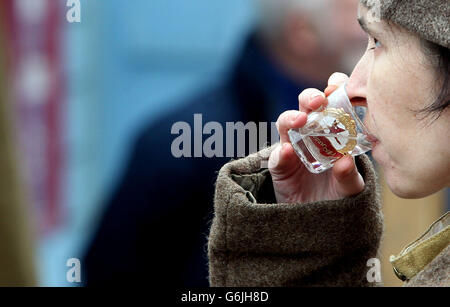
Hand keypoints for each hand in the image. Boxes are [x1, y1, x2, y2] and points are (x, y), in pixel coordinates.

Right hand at [268, 73, 364, 202]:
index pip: (332, 101)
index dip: (334, 88)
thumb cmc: (338, 194)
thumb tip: (345, 161)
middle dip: (310, 97)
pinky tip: (286, 153)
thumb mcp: (350, 187)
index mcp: (333, 129)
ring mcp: (292, 147)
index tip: (337, 85)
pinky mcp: (279, 165)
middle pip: (306, 105)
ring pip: (285, 122)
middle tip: (319, 100)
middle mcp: (311, 133)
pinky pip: (276, 156)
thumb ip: (349, 176)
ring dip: (291, 118)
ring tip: (300, 121)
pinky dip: (280, 153)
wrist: (318, 219)